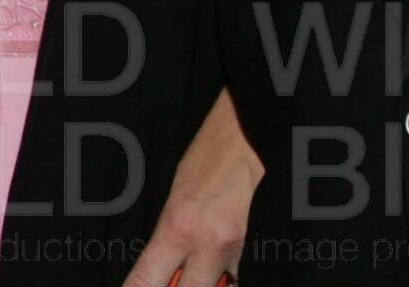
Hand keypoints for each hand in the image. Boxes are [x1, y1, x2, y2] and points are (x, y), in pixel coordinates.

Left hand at [124, 87, 260, 286]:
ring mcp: (238, 250)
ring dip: (209, 281)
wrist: (250, 136)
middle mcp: (208, 244)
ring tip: (203, 259)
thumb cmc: (209, 158)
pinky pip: (241, 276)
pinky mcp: (261, 249)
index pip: (147, 280)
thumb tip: (160, 270)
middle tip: (176, 275)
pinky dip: (232, 273)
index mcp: (177, 227)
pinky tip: (226, 259)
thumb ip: (167, 239)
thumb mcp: (175, 197)